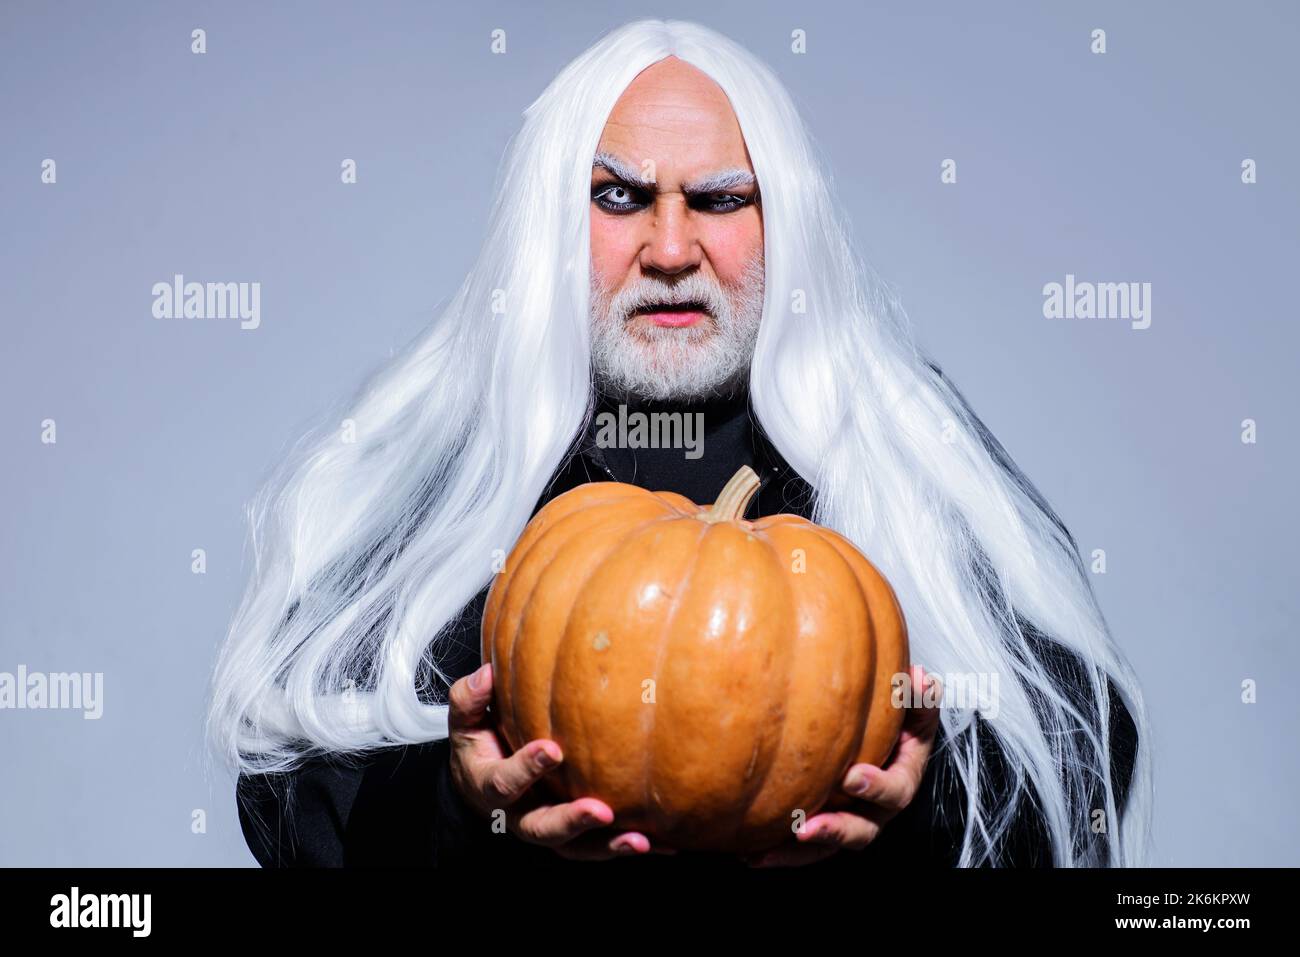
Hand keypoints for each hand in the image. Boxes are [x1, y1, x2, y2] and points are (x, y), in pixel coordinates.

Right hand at [447, 661, 674, 859]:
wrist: (483, 783)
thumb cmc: (480, 744)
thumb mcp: (466, 721)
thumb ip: (470, 699)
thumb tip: (486, 674)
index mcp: (490, 788)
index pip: (505, 782)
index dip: (527, 768)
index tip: (553, 749)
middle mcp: (520, 816)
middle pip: (542, 829)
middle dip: (571, 821)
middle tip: (600, 811)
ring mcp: (548, 828)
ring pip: (576, 848)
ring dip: (609, 845)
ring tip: (641, 840)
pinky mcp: (575, 836)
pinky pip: (602, 847)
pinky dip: (631, 848)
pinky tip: (665, 844)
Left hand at [744, 664, 942, 867]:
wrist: (878, 737)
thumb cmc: (897, 723)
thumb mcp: (913, 708)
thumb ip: (917, 695)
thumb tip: (918, 677)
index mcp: (901, 781)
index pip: (896, 791)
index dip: (877, 788)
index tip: (852, 777)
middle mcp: (875, 809)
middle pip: (861, 831)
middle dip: (834, 830)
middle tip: (807, 827)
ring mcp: (847, 819)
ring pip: (826, 847)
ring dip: (796, 852)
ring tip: (765, 853)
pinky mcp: (821, 825)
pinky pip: (801, 846)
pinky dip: (777, 851)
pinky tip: (749, 853)